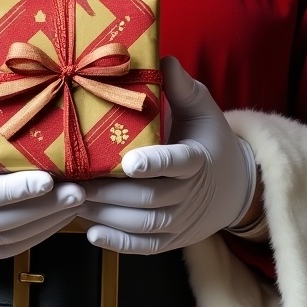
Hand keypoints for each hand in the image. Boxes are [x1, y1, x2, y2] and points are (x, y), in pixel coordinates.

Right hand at [0, 104, 83, 261]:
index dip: (16, 189)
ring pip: (17, 237)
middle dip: (47, 206)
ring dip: (50, 220)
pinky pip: (15, 246)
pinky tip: (63, 215)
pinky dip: (41, 233)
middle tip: (80, 189)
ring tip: (80, 199)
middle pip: (9, 219)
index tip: (46, 178)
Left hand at [80, 56, 254, 253]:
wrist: (232, 186)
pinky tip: (91, 232)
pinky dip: (118, 243)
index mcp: (197, 158)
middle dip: (112, 191)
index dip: (155, 163)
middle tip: (78, 180)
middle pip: (151, 197)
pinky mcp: (171, 239)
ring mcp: (181, 220)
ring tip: (74, 199)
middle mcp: (190, 193)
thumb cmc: (206, 137)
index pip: (178, 162)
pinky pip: (145, 246)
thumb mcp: (201, 108)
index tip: (129, 161)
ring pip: (143, 223)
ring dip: (107, 214)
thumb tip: (163, 59)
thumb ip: (181, 87)